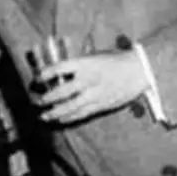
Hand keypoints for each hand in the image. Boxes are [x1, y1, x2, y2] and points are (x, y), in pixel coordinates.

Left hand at [31, 49, 150, 125]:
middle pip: (61, 92)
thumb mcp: (95, 55)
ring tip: (44, 116)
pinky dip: (69, 117)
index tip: (37, 77)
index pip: (59, 68)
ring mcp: (94, 94)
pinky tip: (60, 119)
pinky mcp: (101, 105)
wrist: (139, 70)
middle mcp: (88, 80)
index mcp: (85, 64)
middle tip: (38, 101)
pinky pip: (82, 113)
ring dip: (55, 112)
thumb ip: (77, 63)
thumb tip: (59, 70)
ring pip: (70, 107)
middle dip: (47, 98)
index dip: (45, 73)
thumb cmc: (116, 59)